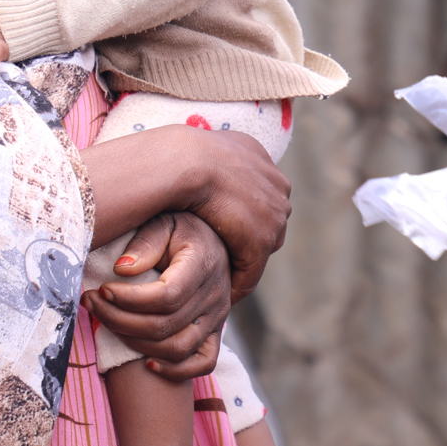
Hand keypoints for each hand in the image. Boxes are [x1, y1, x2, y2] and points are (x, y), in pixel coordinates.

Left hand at [85, 212, 230, 380]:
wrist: (213, 238)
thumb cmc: (181, 228)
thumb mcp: (164, 221)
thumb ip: (145, 242)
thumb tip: (121, 269)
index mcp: (203, 263)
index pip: (166, 296)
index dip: (129, 300)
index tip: (101, 289)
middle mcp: (215, 294)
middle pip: (165, 325)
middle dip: (119, 320)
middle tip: (91, 303)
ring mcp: (218, 317)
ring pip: (178, 348)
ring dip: (136, 344)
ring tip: (108, 324)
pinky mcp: (216, 332)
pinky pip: (203, 363)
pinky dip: (175, 370)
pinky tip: (147, 363)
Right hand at [177, 128, 290, 304]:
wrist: (182, 161)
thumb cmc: (172, 157)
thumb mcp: (192, 152)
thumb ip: (203, 163)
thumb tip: (194, 170)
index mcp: (256, 154)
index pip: (257, 194)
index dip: (237, 214)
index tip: (217, 228)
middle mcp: (274, 181)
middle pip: (266, 221)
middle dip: (246, 237)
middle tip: (219, 257)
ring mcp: (274, 211)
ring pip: (260, 248)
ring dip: (241, 263)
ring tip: (216, 279)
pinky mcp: (262, 239)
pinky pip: (250, 271)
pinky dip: (235, 284)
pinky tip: (217, 293)